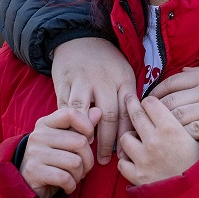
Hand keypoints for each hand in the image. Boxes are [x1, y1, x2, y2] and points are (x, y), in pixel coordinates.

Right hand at [20, 107, 101, 197]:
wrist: (27, 184)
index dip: (87, 126)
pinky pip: (65, 178)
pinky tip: (67, 186)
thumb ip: (82, 127)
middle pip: (80, 142)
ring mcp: (34, 153)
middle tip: (82, 167)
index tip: (89, 140)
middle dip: (88, 160)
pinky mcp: (34, 171)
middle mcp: (38, 135)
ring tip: (73, 176)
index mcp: (45, 123)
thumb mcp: (66, 142)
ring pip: (75, 162)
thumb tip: (98, 111)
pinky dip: (71, 186)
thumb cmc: (53, 161)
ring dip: (80, 174)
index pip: (71, 114)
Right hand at [52, 37, 136, 164]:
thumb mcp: (124, 74)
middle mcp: (104, 80)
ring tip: (87, 149)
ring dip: (85, 134)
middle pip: (108, 116)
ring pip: (84, 113)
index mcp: (123, 79)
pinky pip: (65, 107)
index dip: (126, 135)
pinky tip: (71, 136)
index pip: (128, 112)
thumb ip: (128, 98)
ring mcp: (82, 80)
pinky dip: (68, 123)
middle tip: (105, 161)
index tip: (124, 154)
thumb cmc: (106, 62)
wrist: (80, 37)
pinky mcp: (63, 82)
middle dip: (107, 142)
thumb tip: (135, 130)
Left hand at [117, 94, 198, 185]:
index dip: (148, 101)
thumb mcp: (193, 137)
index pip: (150, 103)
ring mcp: (144, 159)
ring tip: (135, 140)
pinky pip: (122, 163)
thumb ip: (175, 124)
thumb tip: (161, 112)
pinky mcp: (137, 176)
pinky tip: (133, 160)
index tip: (146, 103)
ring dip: (129, 137)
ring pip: (124, 138)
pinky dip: (126, 161)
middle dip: (130, 105)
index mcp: (171, 128)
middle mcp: (154, 140)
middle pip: (135, 115)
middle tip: (129, 101)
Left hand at [151, 63, 198, 139]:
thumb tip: (182, 71)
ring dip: (166, 126)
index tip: (148, 103)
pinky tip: (177, 141)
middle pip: (171, 101)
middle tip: (147, 123)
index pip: (172, 83)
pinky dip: (183, 135)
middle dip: (154, 113)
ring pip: (179, 116)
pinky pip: (196, 130)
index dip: (156, 93)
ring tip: (158, 134)